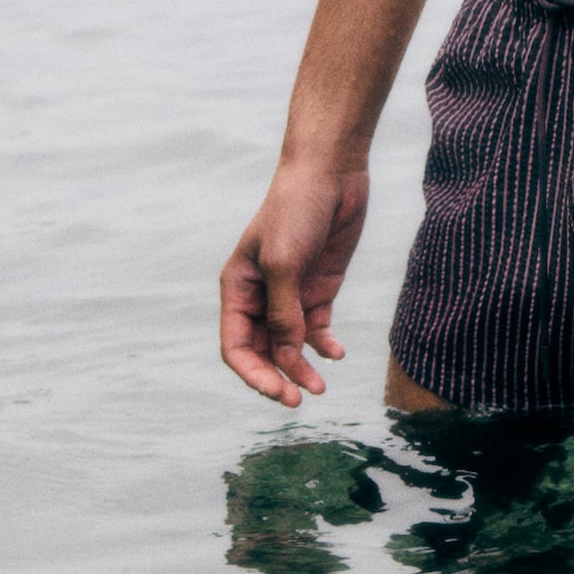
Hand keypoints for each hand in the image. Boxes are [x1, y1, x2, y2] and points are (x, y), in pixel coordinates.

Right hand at [220, 166, 368, 406]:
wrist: (331, 174)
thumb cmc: (295, 211)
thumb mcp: (283, 263)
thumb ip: (283, 312)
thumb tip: (287, 355)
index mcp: (238, 288)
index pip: (236, 345)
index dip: (253, 373)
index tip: (277, 391)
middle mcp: (261, 296)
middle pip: (263, 352)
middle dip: (279, 376)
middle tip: (301, 399)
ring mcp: (291, 293)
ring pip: (291, 345)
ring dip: (302, 367)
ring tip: (320, 387)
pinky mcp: (319, 288)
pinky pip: (317, 328)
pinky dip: (324, 345)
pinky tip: (337, 353)